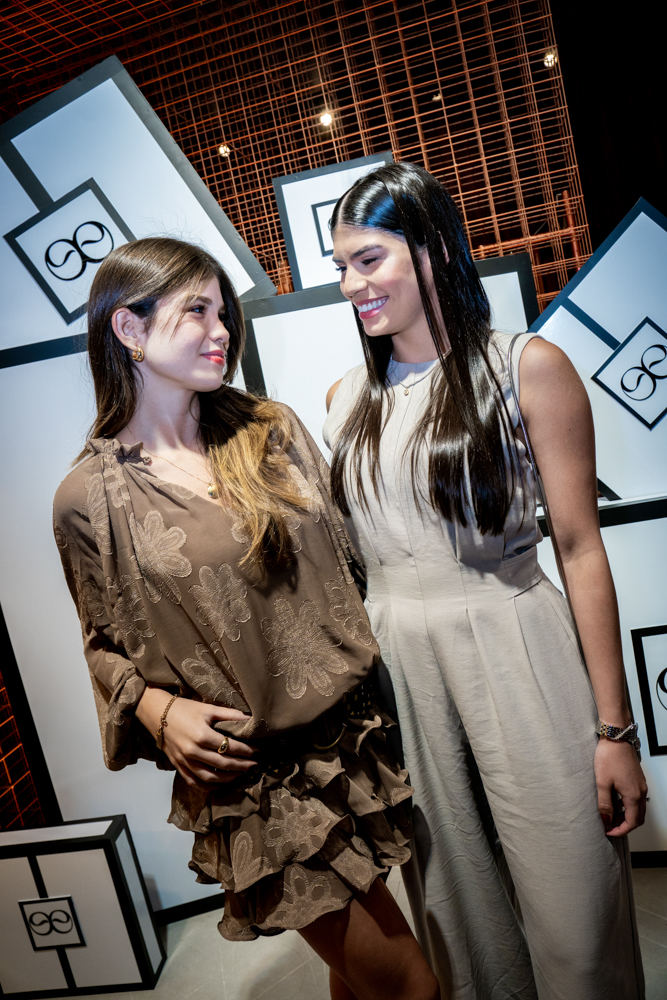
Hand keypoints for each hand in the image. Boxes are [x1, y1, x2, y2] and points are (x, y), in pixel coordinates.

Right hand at [137, 688, 255, 788]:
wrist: (157, 714)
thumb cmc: (183, 709)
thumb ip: (229, 715)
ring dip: (228, 779)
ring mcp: (184, 761)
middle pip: (223, 764)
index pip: (230, 747)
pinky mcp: (178, 766)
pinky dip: (208, 787)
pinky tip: (219, 785)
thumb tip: (249, 719)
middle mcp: (193, 751)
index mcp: (202, 735)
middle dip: (242, 766)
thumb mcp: (208, 708)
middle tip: (254, 765)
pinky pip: (194, 782)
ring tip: (240, 775)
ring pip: (210, 778)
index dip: (246, 751)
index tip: (258, 751)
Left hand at [594, 738, 647, 836]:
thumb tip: (605, 820)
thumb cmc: (609, 757)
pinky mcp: (637, 780)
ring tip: (609, 814)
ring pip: (637, 809)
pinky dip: (627, 805)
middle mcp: (641, 792)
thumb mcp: (602, 782)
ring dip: (625, 815)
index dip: (620, 831)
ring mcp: (641, 785)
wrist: (616, 738)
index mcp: (633, 796)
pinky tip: (614, 801)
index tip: (608, 832)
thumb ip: (604, 803)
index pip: (632, 823)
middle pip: (638, 818)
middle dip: (624, 825)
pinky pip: (636, 799)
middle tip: (608, 826)